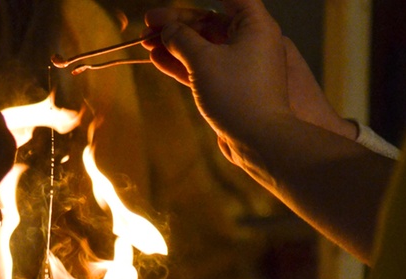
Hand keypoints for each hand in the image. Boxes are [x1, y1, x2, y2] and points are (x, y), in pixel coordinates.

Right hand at [144, 1, 354, 142]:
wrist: (258, 139)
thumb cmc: (237, 93)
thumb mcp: (203, 60)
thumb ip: (181, 39)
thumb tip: (167, 29)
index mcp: (254, 25)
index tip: (176, 0)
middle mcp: (251, 42)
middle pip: (210, 23)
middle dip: (178, 23)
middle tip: (149, 23)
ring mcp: (240, 66)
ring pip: (204, 47)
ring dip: (175, 44)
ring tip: (146, 42)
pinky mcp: (231, 87)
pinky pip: (204, 67)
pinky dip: (183, 63)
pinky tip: (158, 59)